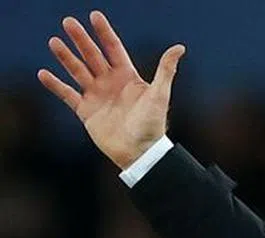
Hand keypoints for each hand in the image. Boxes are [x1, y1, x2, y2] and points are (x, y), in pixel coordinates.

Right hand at [37, 12, 184, 169]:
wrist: (139, 153)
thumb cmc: (152, 125)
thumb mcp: (160, 95)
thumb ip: (166, 70)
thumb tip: (180, 47)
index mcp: (127, 77)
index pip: (113, 48)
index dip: (104, 32)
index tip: (94, 15)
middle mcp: (110, 83)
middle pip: (92, 56)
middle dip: (81, 39)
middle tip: (68, 22)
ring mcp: (97, 96)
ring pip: (78, 71)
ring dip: (66, 57)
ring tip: (54, 42)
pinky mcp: (86, 111)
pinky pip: (67, 95)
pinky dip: (55, 85)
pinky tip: (43, 73)